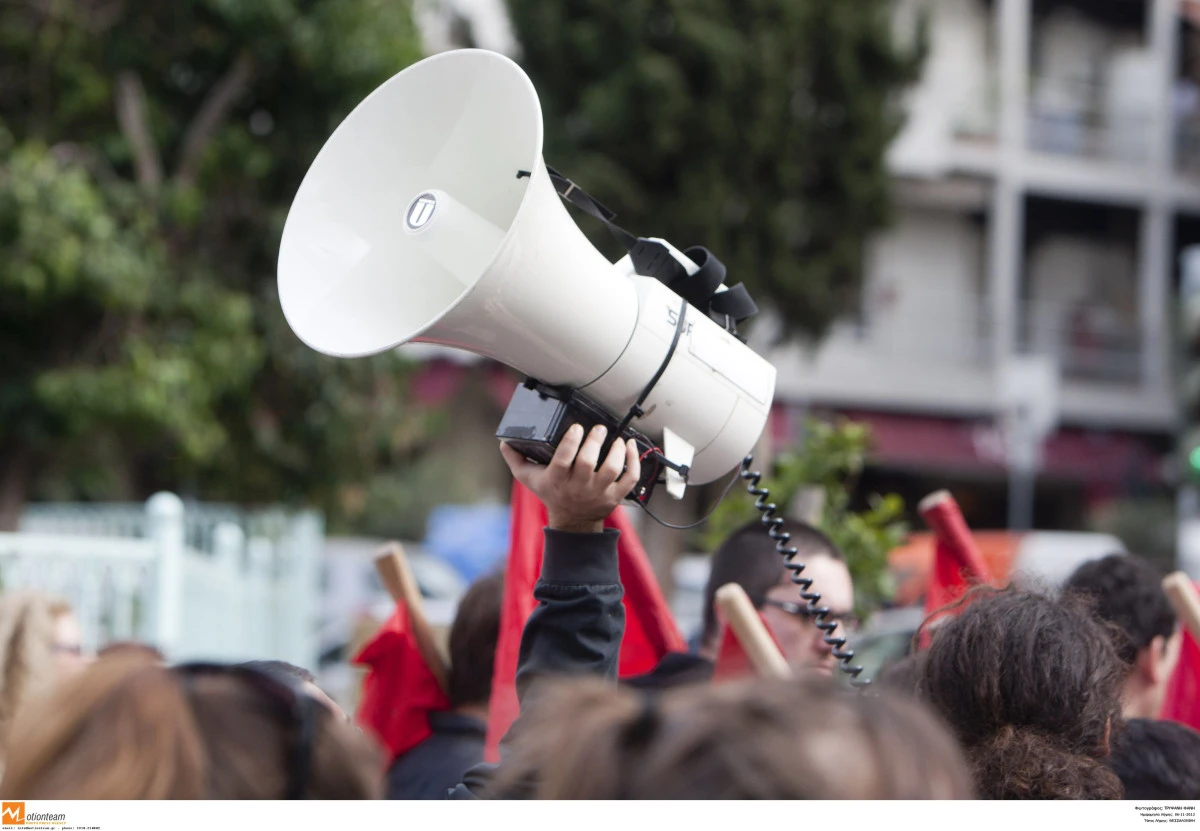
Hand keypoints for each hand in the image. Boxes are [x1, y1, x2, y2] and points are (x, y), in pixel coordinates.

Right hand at [500, 424, 640, 532]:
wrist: (572, 522)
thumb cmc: (551, 494)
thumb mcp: (528, 478)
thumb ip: (515, 459)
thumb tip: (504, 441)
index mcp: (556, 480)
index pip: (563, 460)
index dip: (571, 442)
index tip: (577, 427)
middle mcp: (578, 487)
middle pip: (588, 462)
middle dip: (595, 441)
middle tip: (598, 429)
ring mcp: (598, 492)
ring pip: (612, 469)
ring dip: (617, 451)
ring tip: (616, 439)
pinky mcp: (615, 496)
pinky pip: (630, 479)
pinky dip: (634, 461)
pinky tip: (631, 446)